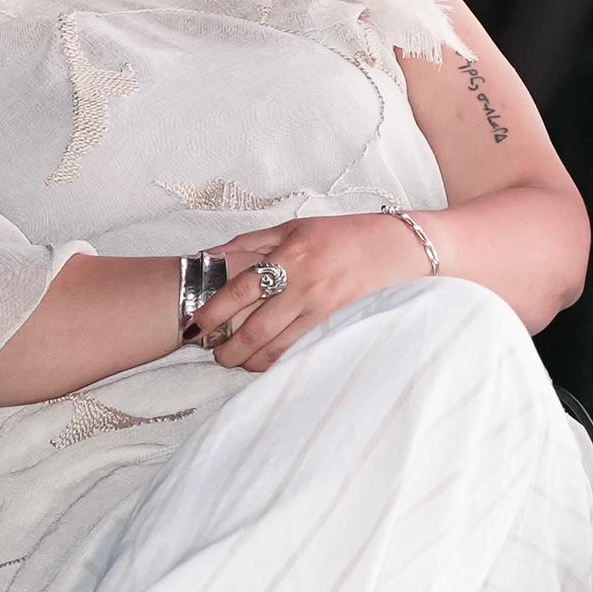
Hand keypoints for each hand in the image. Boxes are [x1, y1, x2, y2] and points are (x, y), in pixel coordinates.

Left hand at [187, 212, 440, 371]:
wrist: (399, 248)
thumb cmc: (342, 234)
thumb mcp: (294, 228)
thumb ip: (250, 242)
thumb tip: (210, 257)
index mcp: (290, 255)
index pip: (239, 290)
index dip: (212, 313)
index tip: (194, 328)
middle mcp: (305, 285)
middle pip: (254, 330)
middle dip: (226, 349)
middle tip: (213, 354)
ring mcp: (323, 309)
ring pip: (276, 349)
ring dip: (249, 362)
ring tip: (236, 361)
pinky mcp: (337, 326)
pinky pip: (299, 353)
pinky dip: (277, 363)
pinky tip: (265, 363)